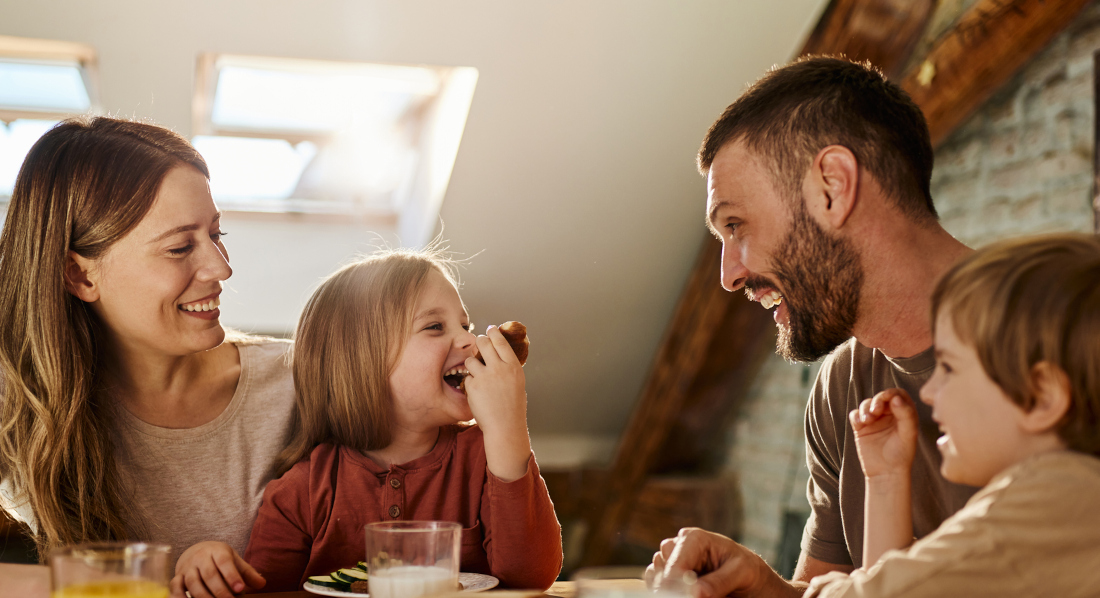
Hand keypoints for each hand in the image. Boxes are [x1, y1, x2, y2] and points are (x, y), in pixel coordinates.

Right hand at [171, 541, 264, 597]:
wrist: (196, 551)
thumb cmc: (219, 558)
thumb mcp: (234, 561)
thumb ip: (247, 573)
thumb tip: (262, 584)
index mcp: (217, 551)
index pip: (225, 562)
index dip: (232, 575)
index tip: (241, 589)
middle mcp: (201, 558)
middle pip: (209, 574)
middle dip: (220, 590)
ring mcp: (188, 567)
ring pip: (193, 582)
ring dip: (203, 596)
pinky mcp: (177, 576)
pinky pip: (175, 587)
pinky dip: (179, 597)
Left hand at [464, 325, 530, 481]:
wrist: (505, 427)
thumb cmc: (513, 408)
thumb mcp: (517, 384)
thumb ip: (508, 368)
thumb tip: (499, 355)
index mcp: (513, 367)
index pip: (501, 342)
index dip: (494, 333)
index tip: (490, 329)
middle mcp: (500, 368)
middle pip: (484, 343)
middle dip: (479, 341)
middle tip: (478, 343)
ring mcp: (485, 377)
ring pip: (471, 360)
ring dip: (471, 365)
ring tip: (476, 375)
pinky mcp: (473, 386)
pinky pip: (467, 377)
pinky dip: (469, 382)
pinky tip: (475, 392)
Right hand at [645, 528, 793, 597]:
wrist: (747, 577)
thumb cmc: (746, 569)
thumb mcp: (740, 573)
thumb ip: (718, 582)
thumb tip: (696, 592)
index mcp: (695, 538)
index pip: (676, 562)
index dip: (675, 582)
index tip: (684, 595)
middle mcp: (680, 544)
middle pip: (662, 566)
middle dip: (673, 585)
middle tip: (696, 594)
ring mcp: (673, 557)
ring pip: (655, 572)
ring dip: (669, 586)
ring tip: (698, 591)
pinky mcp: (670, 571)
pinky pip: (653, 579)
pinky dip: (663, 587)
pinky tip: (682, 591)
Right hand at [850, 388, 917, 480]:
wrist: (886, 472)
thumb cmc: (901, 454)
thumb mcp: (908, 434)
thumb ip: (906, 414)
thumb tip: (896, 398)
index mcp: (903, 413)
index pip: (898, 394)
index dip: (891, 392)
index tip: (887, 397)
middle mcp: (889, 414)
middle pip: (880, 397)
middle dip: (877, 401)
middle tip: (875, 411)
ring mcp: (874, 420)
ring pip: (866, 404)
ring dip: (865, 409)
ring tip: (867, 420)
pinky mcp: (861, 428)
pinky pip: (855, 414)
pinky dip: (856, 416)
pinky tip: (860, 424)